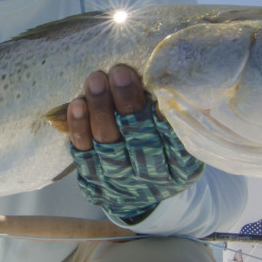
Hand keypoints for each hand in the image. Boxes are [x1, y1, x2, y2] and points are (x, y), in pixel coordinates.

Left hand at [65, 65, 204, 222]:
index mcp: (183, 169)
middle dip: (128, 105)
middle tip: (119, 73)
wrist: (142, 189)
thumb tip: (169, 74)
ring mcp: (123, 184)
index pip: (176, 143)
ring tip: (95, 80)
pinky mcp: (96, 183)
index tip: (157, 89)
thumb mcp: (184, 132)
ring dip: (100, 111)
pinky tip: (77, 105)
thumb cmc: (166, 144)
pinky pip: (84, 155)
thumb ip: (180, 112)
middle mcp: (154, 181)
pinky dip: (79, 129)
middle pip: (139, 141)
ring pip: (109, 147)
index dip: (165, 117)